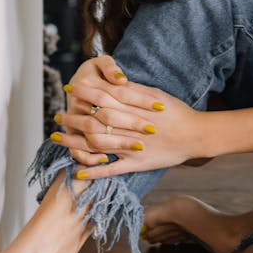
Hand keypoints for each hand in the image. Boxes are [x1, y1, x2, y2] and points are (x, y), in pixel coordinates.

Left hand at [51, 56, 207, 178]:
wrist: (195, 134)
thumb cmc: (176, 111)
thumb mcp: (155, 94)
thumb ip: (133, 90)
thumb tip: (113, 81)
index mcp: (134, 107)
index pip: (103, 97)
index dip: (84, 92)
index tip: (69, 88)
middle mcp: (129, 126)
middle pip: (94, 121)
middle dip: (73, 117)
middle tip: (57, 115)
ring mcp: (132, 147)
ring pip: (97, 145)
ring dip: (74, 142)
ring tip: (57, 139)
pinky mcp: (137, 163)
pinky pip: (111, 169)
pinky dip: (94, 171)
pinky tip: (77, 171)